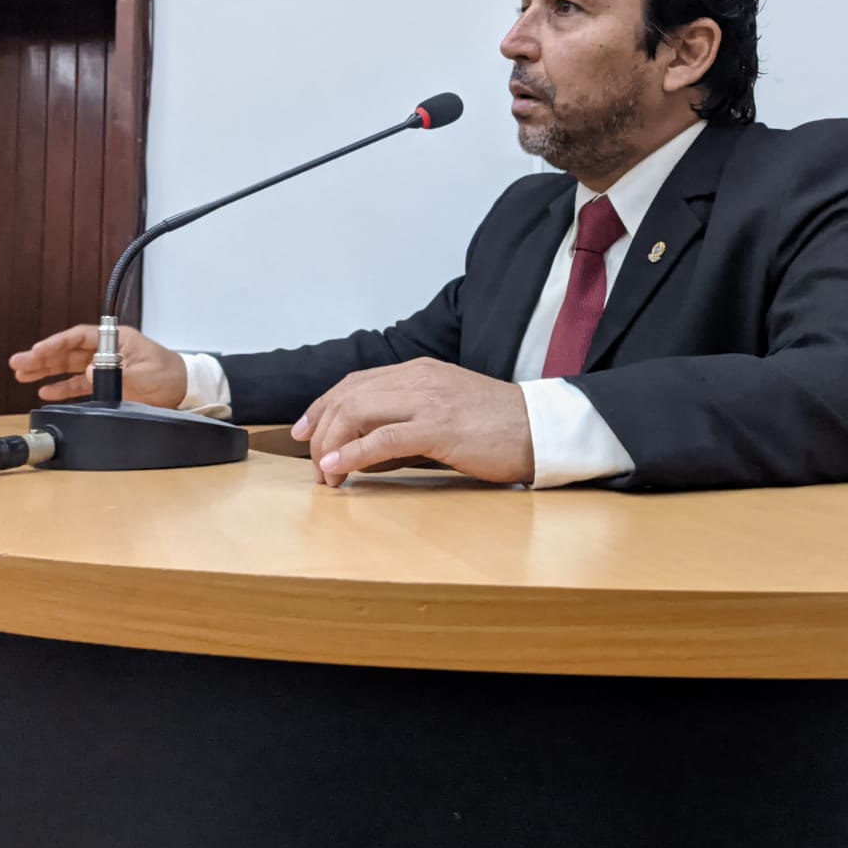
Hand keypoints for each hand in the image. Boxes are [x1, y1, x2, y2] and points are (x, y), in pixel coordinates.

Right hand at [7, 324, 188, 407]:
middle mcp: (107, 351)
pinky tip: (45, 391)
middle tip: (18, 362)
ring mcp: (104, 367)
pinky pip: (78, 384)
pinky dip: (62, 388)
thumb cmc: (171, 374)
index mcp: (117, 340)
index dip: (56, 343)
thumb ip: (118, 374)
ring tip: (21, 374)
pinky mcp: (106, 383)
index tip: (37, 350)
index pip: (79, 338)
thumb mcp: (146, 374)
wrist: (185, 390)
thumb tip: (87, 372)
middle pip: (68, 351)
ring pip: (69, 367)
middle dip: (42, 356)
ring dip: (46, 371)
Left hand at [292, 359, 534, 487]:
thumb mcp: (445, 412)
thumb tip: (368, 453)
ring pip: (357, 412)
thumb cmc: (498, 427)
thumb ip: (407, 424)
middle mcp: (418, 379)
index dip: (321, 408)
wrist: (542, 428)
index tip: (305, 433)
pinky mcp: (439, 428)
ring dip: (330, 445)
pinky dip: (352, 454)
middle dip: (320, 431)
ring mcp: (428, 401)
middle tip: (314, 465)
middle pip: (348, 397)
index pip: (354, 383)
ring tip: (324, 475)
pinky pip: (382, 439)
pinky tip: (338, 470)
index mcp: (419, 372)